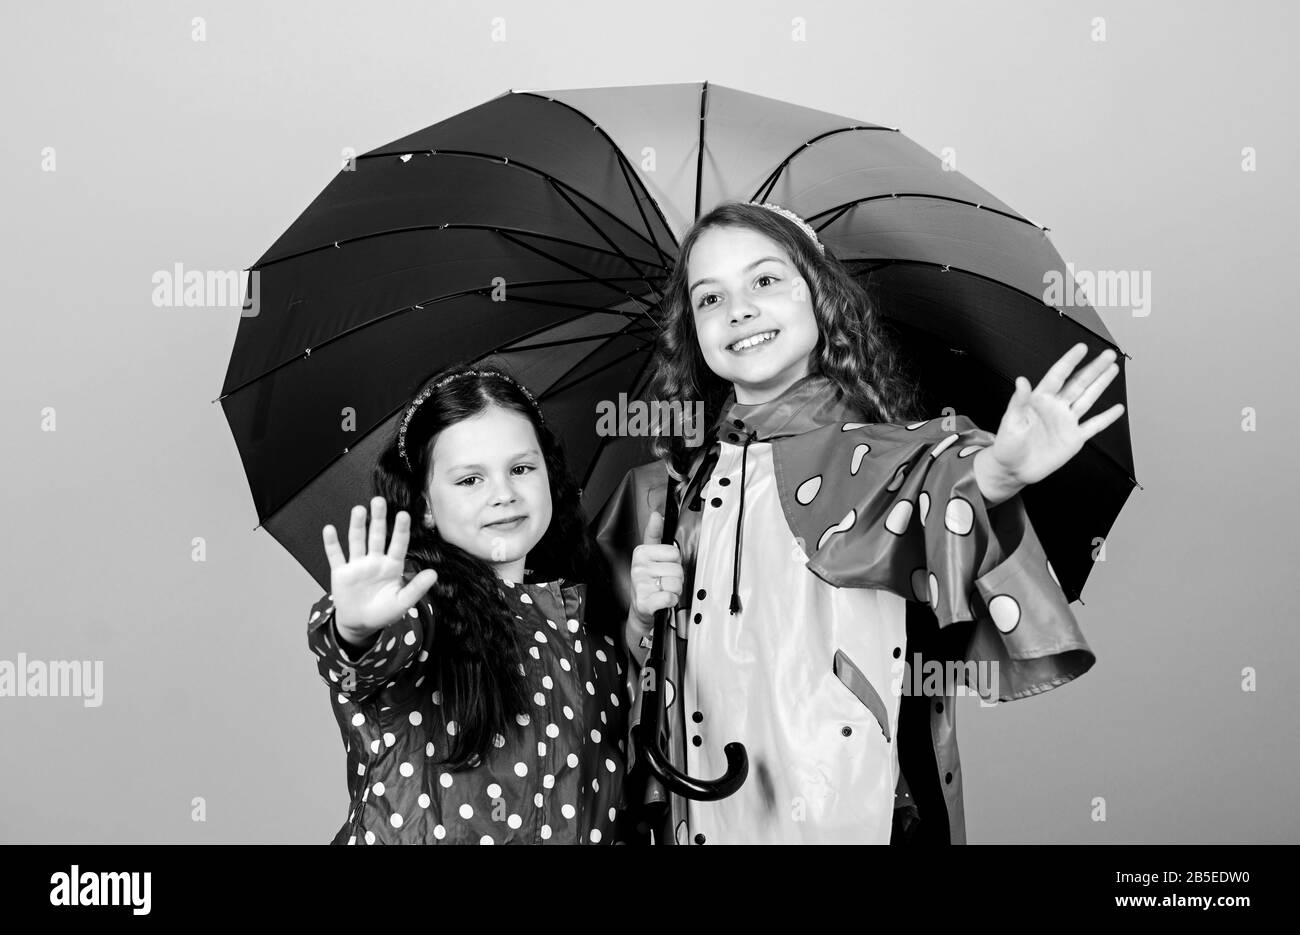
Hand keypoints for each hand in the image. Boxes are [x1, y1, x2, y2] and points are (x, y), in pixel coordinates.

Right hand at [322, 496, 438, 639]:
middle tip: (379, 501)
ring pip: (357, 541)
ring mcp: (357, 565)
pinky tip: (329, 529)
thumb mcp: (403, 602)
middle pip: (377, 536)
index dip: (400, 530)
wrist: (360, 624)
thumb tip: (434, 574)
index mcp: (392, 566)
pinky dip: (331, 543)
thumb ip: (417, 588)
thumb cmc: (384, 612)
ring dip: (357, 525)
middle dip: (378, 519)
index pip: (398, 544)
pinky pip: (335, 555)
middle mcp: (375, 561)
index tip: (404, 514)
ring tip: (359, 509)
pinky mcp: (341, 572)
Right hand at [629, 510, 683, 626]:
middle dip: (676, 578)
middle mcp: (638, 568)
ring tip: (663, 591)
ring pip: (675, 583)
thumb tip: (656, 515)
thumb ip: (654, 535)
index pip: (674, 552)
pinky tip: (662, 600)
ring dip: (674, 590)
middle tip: (664, 582)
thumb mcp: (649, 556)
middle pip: (677, 568)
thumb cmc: (648, 583)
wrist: (641, 610)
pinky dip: (670, 601)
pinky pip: (670, 598)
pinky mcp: (644, 602)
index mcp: (640, 553)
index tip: (665, 567)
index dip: (675, 562)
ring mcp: (640, 585)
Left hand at [986, 343, 1125, 486]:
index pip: (1058, 376)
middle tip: (1108, 354)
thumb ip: (1019, 401)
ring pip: (1088, 399)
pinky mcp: (1074, 439)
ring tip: (1113, 368)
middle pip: (1078, 383)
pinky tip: (1117, 408)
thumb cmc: (1007, 445)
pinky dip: (1106, 418)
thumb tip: (1021, 380)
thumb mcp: (1011, 421)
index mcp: (1039, 400)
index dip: (1070, 361)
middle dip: (1094, 368)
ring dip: (1101, 384)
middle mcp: (1056, 408)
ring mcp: (1066, 422)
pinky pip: (1094, 426)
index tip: (1081, 348)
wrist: (1013, 470)